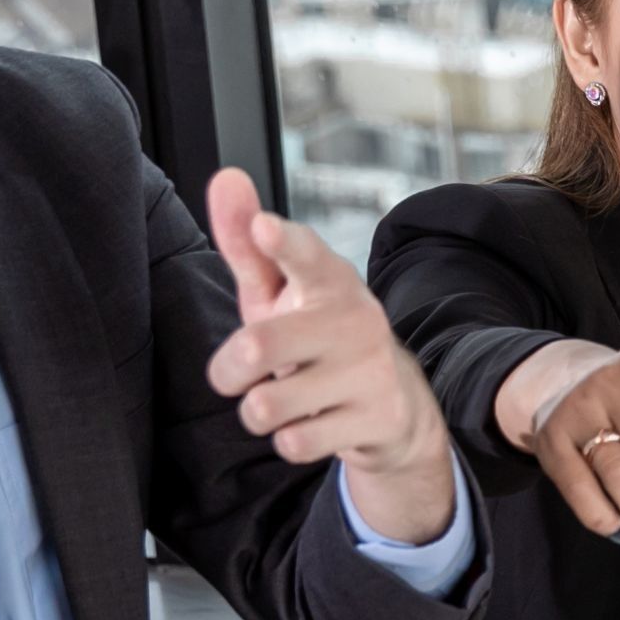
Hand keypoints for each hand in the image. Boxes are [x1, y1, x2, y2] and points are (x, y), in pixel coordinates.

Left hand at [201, 170, 454, 534]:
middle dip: (228, 371)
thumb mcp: (280, 291)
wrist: (393, 405)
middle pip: (258, 346)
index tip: (264, 227)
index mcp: (329, 280)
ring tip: (281, 401)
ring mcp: (371, 371)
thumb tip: (226, 177)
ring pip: (268, 405)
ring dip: (258, 411)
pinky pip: (295, 442)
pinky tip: (313, 425)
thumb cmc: (316, 336)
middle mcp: (355, 319)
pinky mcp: (379, 418)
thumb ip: (246, 242)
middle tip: (236, 375)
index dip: (280, 242)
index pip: (304, 254)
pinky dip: (290, 440)